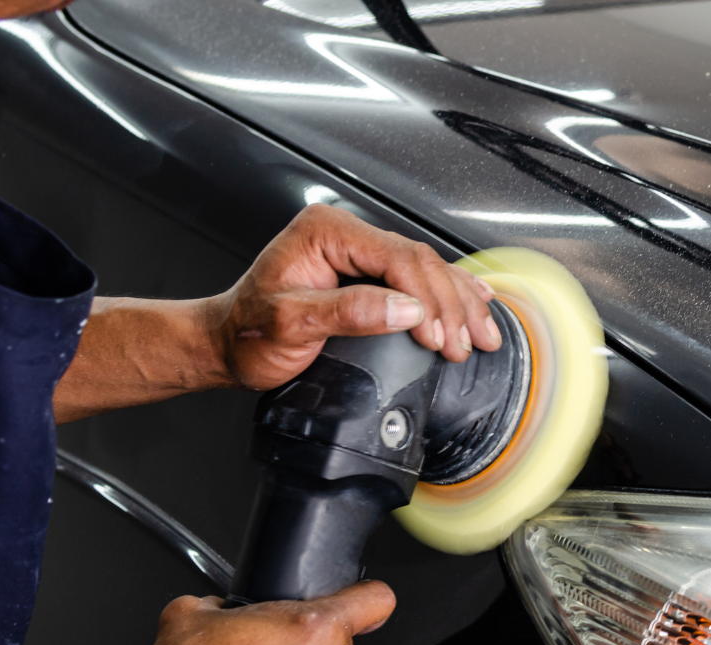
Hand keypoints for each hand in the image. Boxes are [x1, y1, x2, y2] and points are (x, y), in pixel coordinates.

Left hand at [209, 204, 501, 389]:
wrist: (227, 345)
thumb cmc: (248, 334)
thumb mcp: (291, 325)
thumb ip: (350, 312)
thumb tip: (406, 309)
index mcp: (326, 233)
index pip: (396, 257)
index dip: (427, 299)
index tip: (440, 337)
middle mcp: (344, 234)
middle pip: (419, 261)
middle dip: (452, 305)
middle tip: (469, 343)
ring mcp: (357, 250)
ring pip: (426, 268)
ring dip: (459, 302)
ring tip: (483, 332)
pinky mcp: (365, 271)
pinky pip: (416, 276)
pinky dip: (449, 294)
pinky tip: (475, 302)